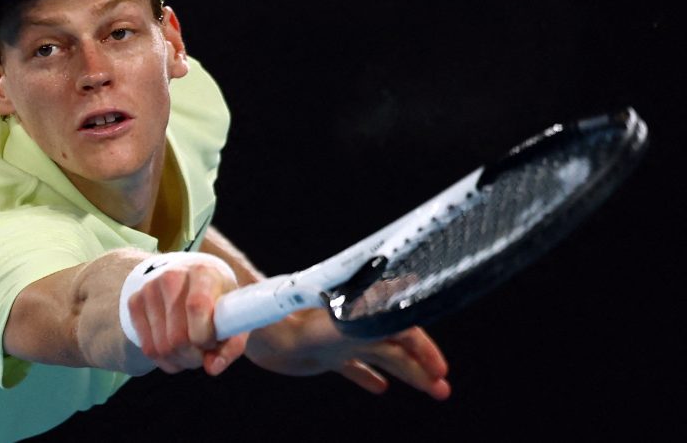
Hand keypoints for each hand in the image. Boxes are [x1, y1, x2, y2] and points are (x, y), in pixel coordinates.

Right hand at [126, 262, 247, 375]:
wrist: (195, 280)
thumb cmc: (219, 302)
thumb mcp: (235, 318)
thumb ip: (232, 346)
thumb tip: (212, 367)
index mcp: (202, 273)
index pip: (196, 307)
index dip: (205, 336)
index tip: (212, 343)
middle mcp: (172, 277)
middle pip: (177, 336)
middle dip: (193, 356)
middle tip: (202, 353)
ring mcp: (150, 289)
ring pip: (161, 347)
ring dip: (179, 360)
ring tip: (190, 352)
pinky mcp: (135, 302)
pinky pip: (147, 348)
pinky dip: (164, 360)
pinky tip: (175, 351)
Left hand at [245, 310, 450, 399]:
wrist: (243, 323)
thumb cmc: (266, 314)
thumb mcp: (294, 312)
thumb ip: (329, 310)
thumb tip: (363, 296)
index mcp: (348, 314)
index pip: (394, 326)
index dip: (418, 346)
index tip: (437, 367)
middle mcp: (349, 325)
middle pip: (396, 345)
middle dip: (422, 364)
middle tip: (442, 386)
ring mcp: (339, 340)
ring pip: (383, 358)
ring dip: (409, 374)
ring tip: (437, 391)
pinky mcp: (323, 355)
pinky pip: (354, 368)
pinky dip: (369, 377)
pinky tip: (383, 390)